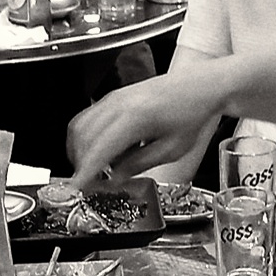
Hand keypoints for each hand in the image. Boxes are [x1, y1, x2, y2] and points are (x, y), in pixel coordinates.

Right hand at [66, 74, 220, 188]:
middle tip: (89, 183)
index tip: (77, 188)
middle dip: (81, 164)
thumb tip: (114, 179)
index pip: (100, 148)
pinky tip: (101, 151)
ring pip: (79, 126)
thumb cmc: (190, 115)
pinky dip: (85, 137)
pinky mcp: (112, 97)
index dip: (86, 171)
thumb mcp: (171, 149)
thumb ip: (138, 164)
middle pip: (83, 138)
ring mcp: (113, 98)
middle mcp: (118, 104)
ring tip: (95, 169)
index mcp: (135, 117)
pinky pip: (86, 117)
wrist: (198, 87)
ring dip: (80, 150)